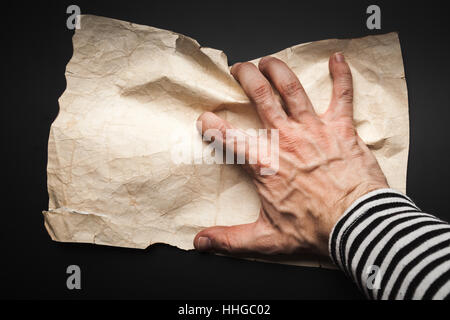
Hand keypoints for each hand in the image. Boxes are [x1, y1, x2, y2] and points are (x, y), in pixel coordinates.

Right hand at [194, 53, 387, 256]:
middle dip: (245, 76)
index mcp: (264, 162)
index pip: (227, 135)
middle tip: (238, 69)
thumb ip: (230, 239)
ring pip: (291, 87)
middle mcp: (285, 137)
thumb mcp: (267, 238)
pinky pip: (342, 94)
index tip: (205, 119)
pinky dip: (341, 75)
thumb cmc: (315, 229)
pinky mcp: (340, 127)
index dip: (211, 124)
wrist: (356, 225)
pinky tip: (337, 59)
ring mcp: (313, 129)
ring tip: (268, 61)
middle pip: (259, 95)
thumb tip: (200, 242)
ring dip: (277, 69)